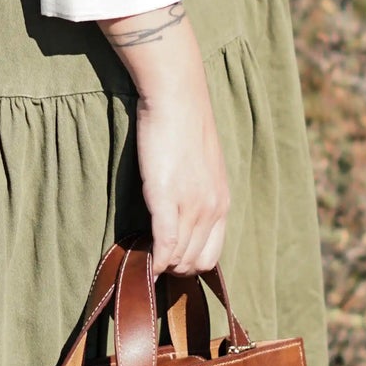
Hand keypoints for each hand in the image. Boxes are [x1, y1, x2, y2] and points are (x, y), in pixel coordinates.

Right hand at [97, 2, 229, 275]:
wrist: (178, 97)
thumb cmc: (184, 127)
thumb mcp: (202, 169)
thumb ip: (197, 197)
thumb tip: (182, 220)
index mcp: (222, 204)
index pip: (210, 257)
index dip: (188, 263)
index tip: (168, 259)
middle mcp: (213, 210)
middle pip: (194, 263)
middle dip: (173, 267)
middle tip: (152, 257)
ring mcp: (193, 207)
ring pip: (179, 258)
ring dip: (160, 263)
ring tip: (143, 255)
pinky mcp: (169, 200)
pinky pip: (165, 245)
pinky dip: (154, 260)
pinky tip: (143, 260)